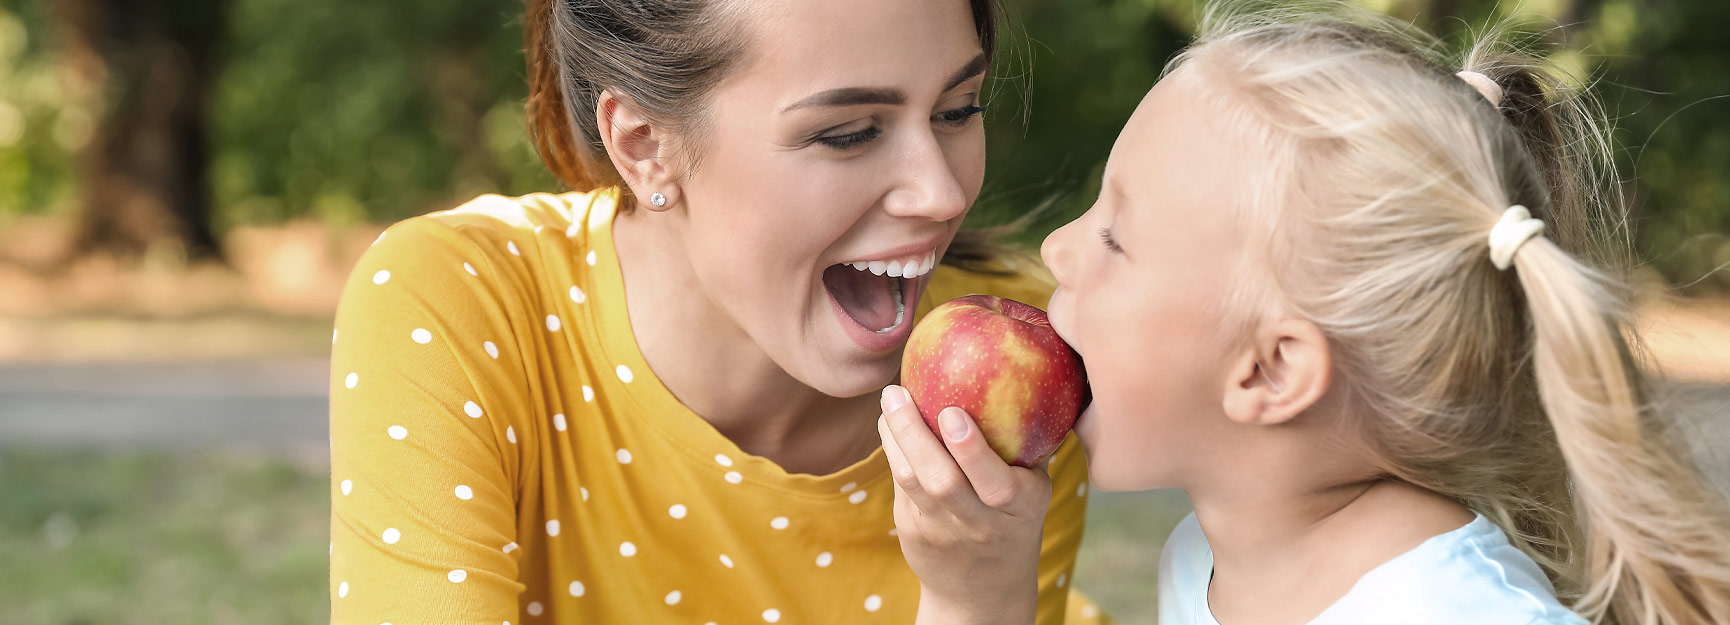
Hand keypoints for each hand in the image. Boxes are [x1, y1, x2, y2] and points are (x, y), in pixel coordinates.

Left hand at [877, 385, 1050, 624]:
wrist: (984, 590)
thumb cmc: (1015, 517)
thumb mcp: (1035, 489)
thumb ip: (1031, 445)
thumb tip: (1029, 375)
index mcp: (1021, 508)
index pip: (997, 485)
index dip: (971, 452)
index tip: (952, 414)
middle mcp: (981, 524)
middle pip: (942, 481)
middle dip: (916, 435)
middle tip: (899, 394)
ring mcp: (943, 531)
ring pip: (912, 482)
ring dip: (896, 438)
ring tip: (890, 400)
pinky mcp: (913, 532)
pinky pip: (900, 486)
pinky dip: (893, 450)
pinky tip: (888, 423)